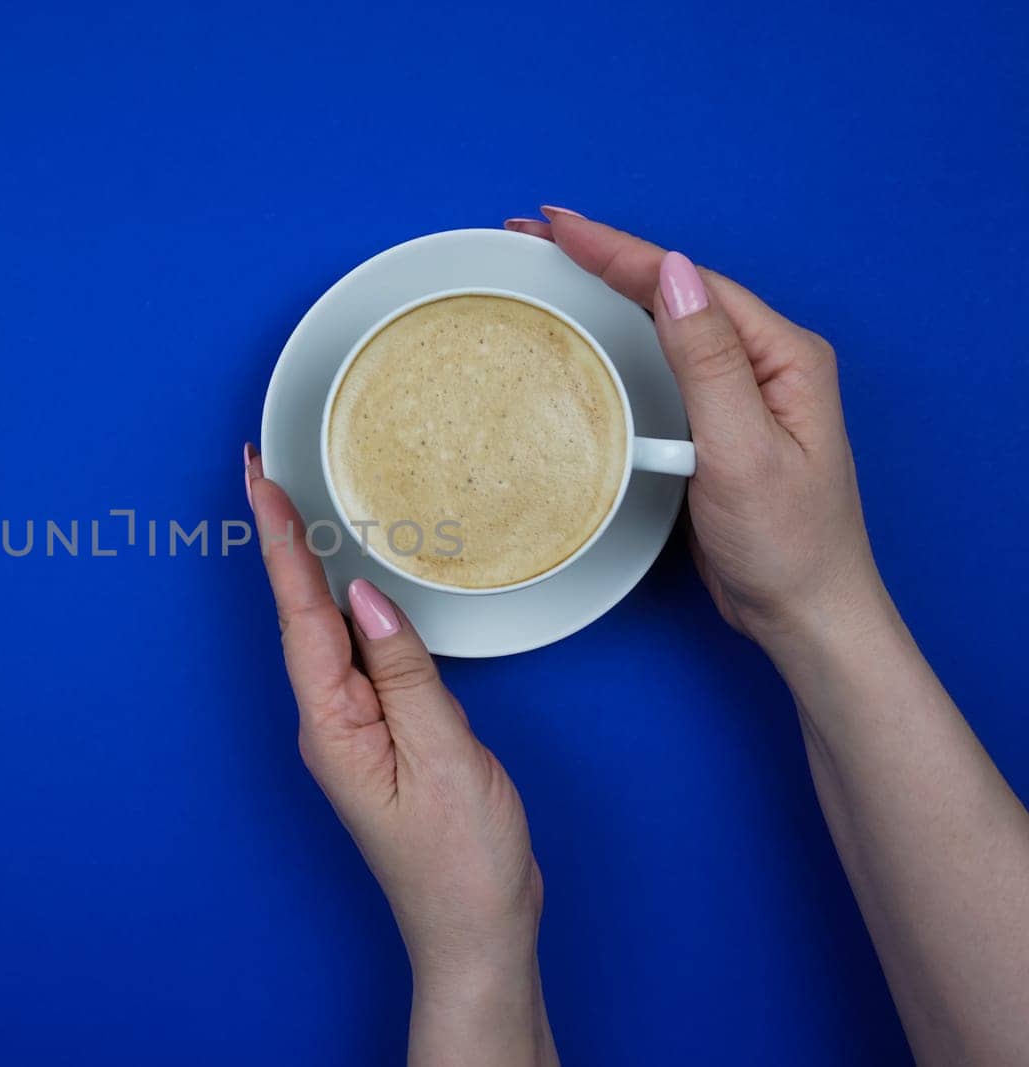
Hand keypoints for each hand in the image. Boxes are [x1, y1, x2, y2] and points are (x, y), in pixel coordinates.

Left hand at [243, 444, 554, 1064]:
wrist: (475, 931)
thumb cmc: (462, 860)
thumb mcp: (445, 759)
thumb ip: (405, 675)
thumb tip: (367, 599)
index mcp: (333, 725)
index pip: (300, 615)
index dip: (281, 543)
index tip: (259, 482)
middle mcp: (328, 722)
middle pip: (299, 614)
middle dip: (280, 541)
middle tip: (260, 470)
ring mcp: (350, 729)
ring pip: (325, 631)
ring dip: (307, 567)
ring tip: (291, 505)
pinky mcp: (378, 735)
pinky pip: (355, 656)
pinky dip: (345, 607)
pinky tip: (347, 583)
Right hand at [507, 208, 885, 649]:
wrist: (806, 614)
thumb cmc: (787, 544)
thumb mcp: (743, 450)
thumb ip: (709, 360)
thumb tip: (675, 273)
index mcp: (783, 355)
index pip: (688, 282)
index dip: (619, 250)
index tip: (556, 226)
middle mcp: (767, 361)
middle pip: (676, 288)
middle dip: (606, 255)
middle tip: (536, 234)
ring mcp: (742, 390)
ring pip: (668, 319)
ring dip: (610, 288)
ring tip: (553, 264)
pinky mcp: (718, 421)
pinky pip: (665, 360)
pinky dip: (622, 335)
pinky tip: (591, 330)